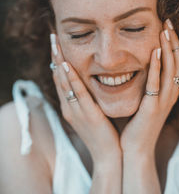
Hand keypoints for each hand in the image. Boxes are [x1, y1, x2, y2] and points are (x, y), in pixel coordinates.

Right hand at [50, 34, 120, 166]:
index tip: (58, 44)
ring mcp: (75, 111)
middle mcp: (68, 107)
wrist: (110, 155)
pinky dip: (71, 79)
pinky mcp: (86, 115)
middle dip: (56, 57)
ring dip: (59, 62)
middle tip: (53, 38)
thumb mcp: (92, 112)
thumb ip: (88, 98)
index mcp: (70, 106)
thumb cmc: (104, 133)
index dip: (58, 61)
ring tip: (56, 44)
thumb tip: (91, 81)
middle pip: (59, 78)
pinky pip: (77, 93)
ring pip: (64, 82)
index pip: (61, 80)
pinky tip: (66, 66)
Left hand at [120, 19, 178, 156]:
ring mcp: (164, 101)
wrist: (135, 148)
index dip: (173, 44)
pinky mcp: (153, 107)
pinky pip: (156, 83)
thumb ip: (148, 84)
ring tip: (164, 30)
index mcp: (169, 91)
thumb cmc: (138, 123)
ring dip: (168, 48)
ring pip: (170, 69)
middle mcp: (171, 93)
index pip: (176, 62)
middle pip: (177, 61)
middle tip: (167, 21)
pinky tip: (154, 52)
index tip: (166, 26)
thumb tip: (141, 65)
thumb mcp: (147, 100)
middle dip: (173, 40)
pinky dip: (157, 66)